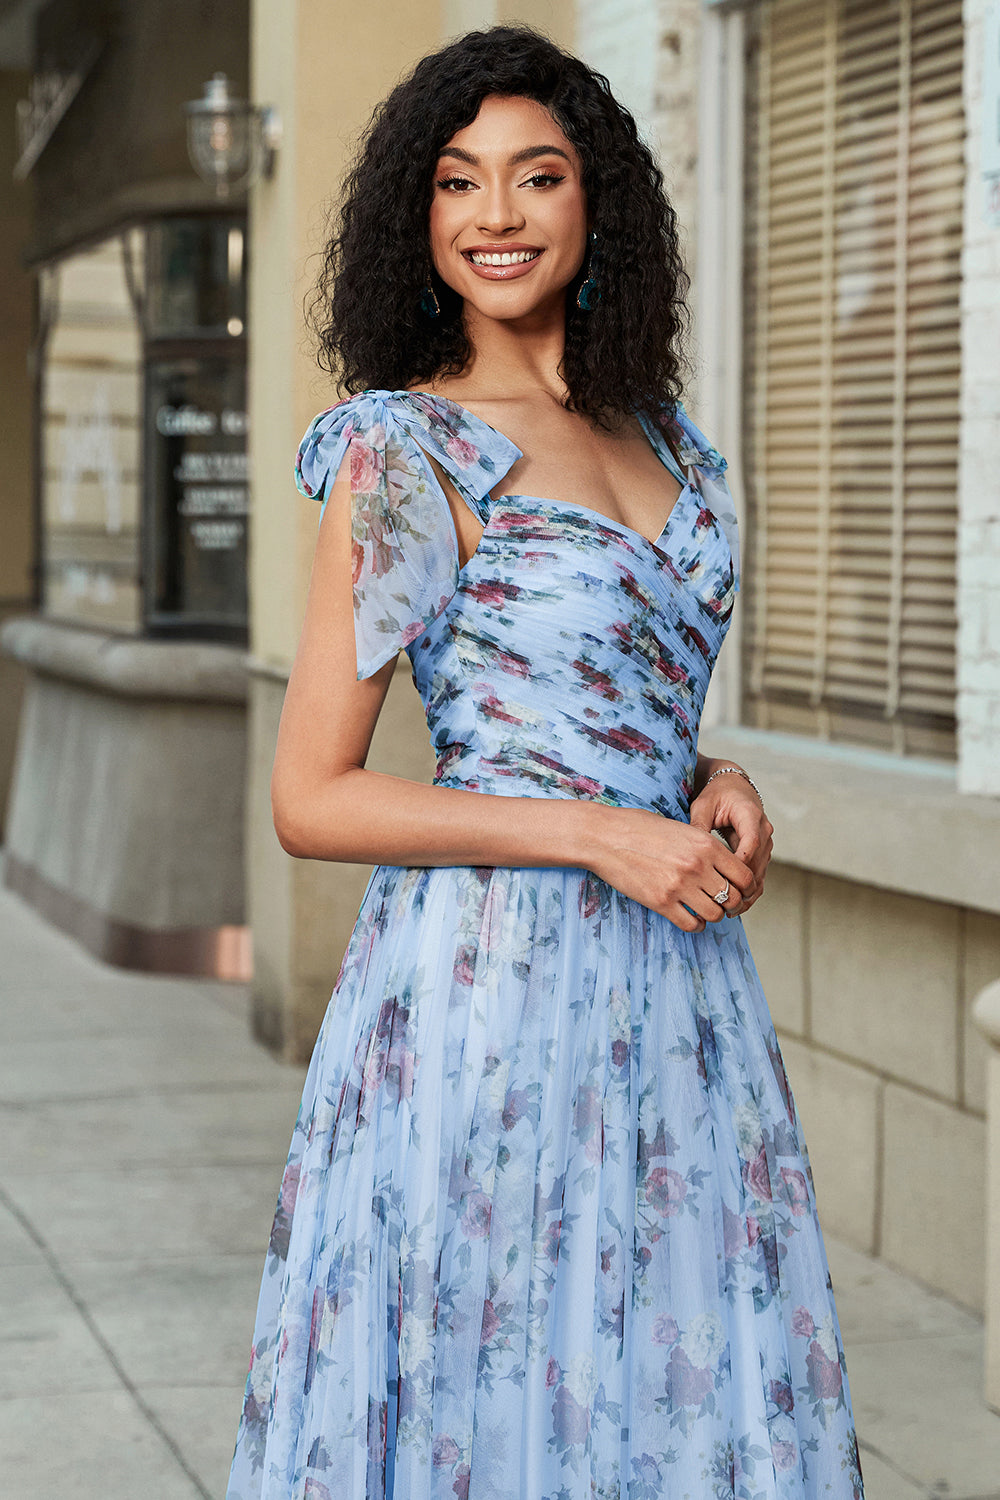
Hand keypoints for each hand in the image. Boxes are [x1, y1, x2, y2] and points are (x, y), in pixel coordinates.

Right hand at [585, 805, 756, 931]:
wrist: (604, 836)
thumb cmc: (639, 828)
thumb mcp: (680, 828)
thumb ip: (704, 847)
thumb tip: (723, 867)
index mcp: (706, 844)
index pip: (745, 875)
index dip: (745, 886)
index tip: (737, 888)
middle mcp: (697, 866)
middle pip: (733, 898)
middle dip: (731, 902)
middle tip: (723, 902)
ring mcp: (679, 886)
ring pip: (715, 914)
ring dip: (713, 915)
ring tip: (704, 909)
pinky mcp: (661, 902)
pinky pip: (691, 924)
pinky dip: (695, 924)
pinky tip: (689, 917)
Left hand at [688, 771, 772, 914]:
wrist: (732, 787)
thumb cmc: (716, 795)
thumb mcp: (703, 806)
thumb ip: (699, 826)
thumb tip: (690, 851)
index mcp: (751, 815)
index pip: (751, 844)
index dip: (738, 865)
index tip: (722, 882)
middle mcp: (764, 829)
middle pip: (758, 863)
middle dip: (742, 886)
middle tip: (724, 905)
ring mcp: (766, 842)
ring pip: (761, 872)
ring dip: (747, 893)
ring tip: (729, 911)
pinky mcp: (762, 852)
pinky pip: (759, 874)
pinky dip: (749, 890)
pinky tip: (736, 906)